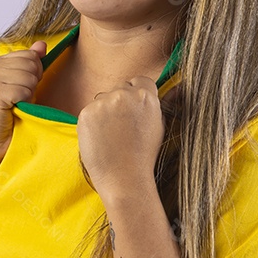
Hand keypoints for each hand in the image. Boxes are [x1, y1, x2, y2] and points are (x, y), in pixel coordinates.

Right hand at [0, 40, 47, 158]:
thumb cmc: (10, 113)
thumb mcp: (22, 83)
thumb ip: (31, 62)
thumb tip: (41, 45)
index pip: (29, 54)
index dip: (33, 73)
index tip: (22, 88)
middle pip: (31, 63)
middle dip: (32, 83)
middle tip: (19, 97)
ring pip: (29, 77)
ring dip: (28, 94)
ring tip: (16, 103)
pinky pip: (24, 90)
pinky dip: (24, 102)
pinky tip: (14, 108)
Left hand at [77, 78, 181, 197]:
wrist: (124, 177)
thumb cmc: (144, 157)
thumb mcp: (159, 127)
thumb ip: (156, 106)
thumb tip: (171, 88)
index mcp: (146, 97)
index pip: (140, 81)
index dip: (137, 94)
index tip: (134, 108)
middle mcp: (124, 95)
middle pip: (120, 88)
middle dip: (121, 102)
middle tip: (121, 126)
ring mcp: (103, 103)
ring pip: (103, 98)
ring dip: (105, 110)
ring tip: (111, 135)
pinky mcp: (86, 112)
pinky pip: (89, 110)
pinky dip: (92, 121)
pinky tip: (100, 138)